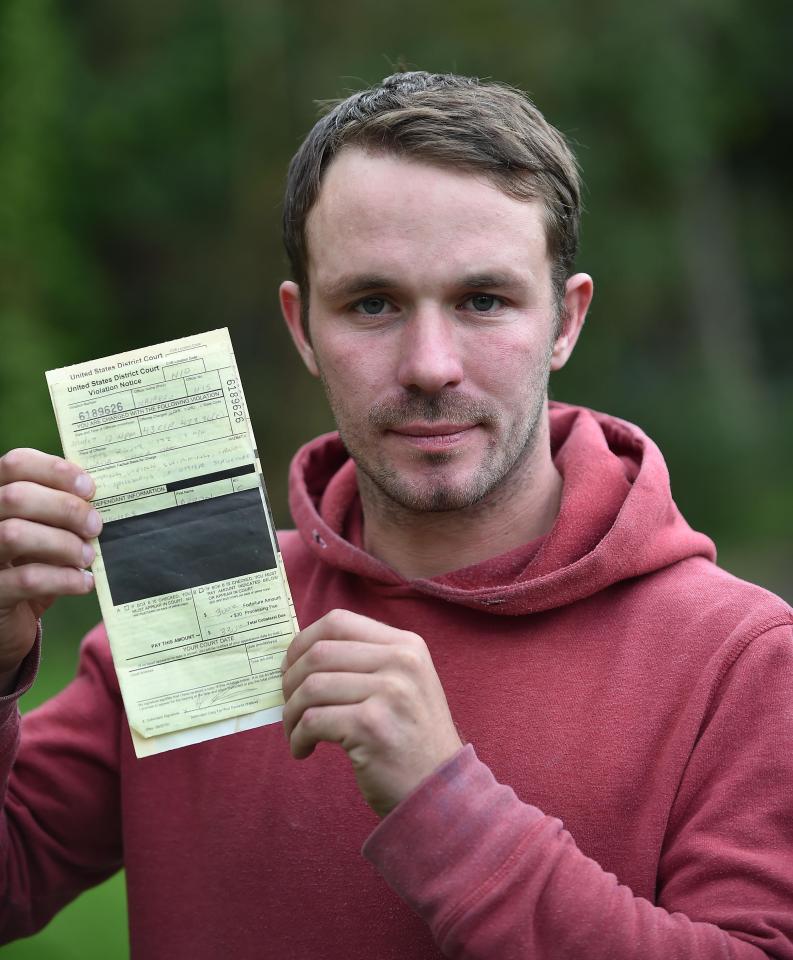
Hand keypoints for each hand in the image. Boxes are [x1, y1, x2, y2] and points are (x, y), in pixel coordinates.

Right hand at [0, 449, 99, 685]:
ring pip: (13, 534)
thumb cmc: (30, 567)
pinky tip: (84, 582)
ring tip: (88, 556)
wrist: (7, 622)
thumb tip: (101, 498)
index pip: (15, 463)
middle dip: (64, 508)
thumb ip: (61, 513)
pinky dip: (64, 579)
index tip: (90, 487)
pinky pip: (27, 579)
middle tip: (95, 525)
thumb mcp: (44, 534)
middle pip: (15, 496)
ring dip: (62, 543)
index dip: (55, 469)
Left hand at [281, 609, 462, 816]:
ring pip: (311, 687)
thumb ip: (366, 661)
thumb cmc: (411, 739)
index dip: (303, 641)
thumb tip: (302, 652)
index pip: (339, 622)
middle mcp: (401, 662)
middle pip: (319, 653)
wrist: (440, 791)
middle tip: (289, 705)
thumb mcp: (404, 685)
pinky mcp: (371, 726)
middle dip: (291, 680)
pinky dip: (298, 736)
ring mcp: (389, 692)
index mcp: (407, 645)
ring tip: (295, 731)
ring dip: (291, 713)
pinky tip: (303, 749)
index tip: (290, 666)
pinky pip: (312, 720)